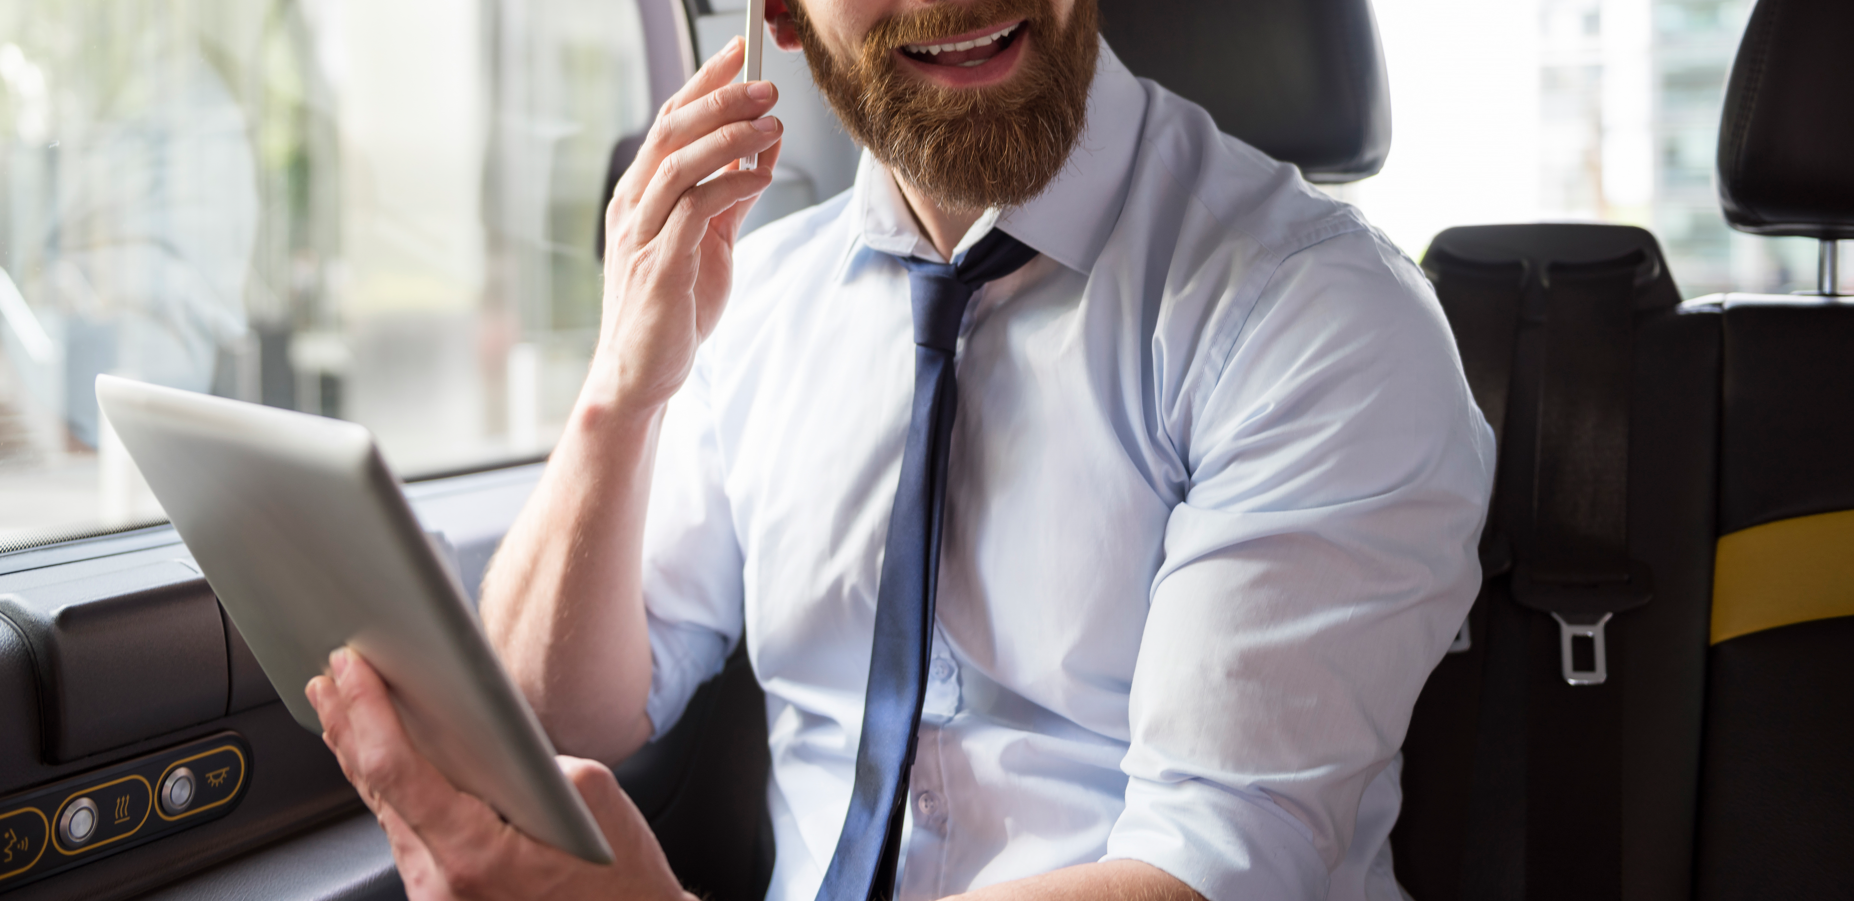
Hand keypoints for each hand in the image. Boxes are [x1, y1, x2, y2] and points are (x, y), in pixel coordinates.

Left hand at [306, 648, 694, 900]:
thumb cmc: (620, 883)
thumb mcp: (593, 795)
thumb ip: (535, 757)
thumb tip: (494, 735)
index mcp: (476, 856)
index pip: (398, 771)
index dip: (367, 712)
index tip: (351, 670)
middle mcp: (443, 884)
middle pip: (379, 791)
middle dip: (349, 726)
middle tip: (329, 677)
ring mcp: (438, 897)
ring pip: (387, 814)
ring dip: (363, 758)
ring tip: (340, 712)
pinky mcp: (446, 899)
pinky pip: (406, 835)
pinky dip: (392, 791)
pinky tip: (382, 766)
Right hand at [590, 35, 782, 415]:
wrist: (642, 374)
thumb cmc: (670, 311)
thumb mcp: (708, 244)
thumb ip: (729, 200)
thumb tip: (760, 156)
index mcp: (639, 196)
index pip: (668, 123)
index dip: (703, 84)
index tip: (740, 55)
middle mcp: (632, 207)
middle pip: (671, 132)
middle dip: (720, 99)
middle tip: (765, 84)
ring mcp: (641, 234)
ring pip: (680, 163)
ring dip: (730, 137)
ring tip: (772, 122)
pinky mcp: (659, 265)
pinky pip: (696, 209)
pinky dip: (731, 184)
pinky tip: (760, 175)